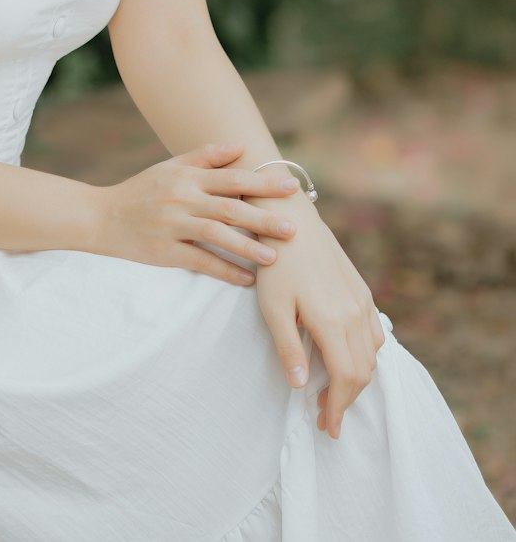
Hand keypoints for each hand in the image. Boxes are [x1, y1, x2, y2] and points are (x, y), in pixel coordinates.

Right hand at [96, 142, 301, 284]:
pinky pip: (199, 261)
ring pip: (216, 235)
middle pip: (229, 208)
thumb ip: (204, 156)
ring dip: (247, 247)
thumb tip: (240, 145)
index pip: (231, 179)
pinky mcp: (163, 252)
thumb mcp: (170, 167)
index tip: (290, 188)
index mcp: (186, 177)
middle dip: (262, 218)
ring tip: (274, 256)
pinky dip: (224, 270)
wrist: (101, 216)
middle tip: (293, 228)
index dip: (262, 184)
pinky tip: (247, 279)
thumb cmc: (141, 190)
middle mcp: (181, 199)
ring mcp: (172, 225)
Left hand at [253, 208, 386, 438]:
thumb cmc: (276, 263)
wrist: (292, 219)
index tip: (326, 427)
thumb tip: (299, 386)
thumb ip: (288, 348)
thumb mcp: (273, 307)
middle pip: (362, 372)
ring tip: (333, 393)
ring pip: (372, 355)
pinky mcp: (362, 291)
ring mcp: (362, 301)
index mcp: (332, 322)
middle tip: (325, 417)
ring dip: (357, 380)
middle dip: (346, 400)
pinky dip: (366, 356)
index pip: (345, 379)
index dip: (338, 407)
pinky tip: (348, 359)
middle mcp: (355, 314)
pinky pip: (374, 333)